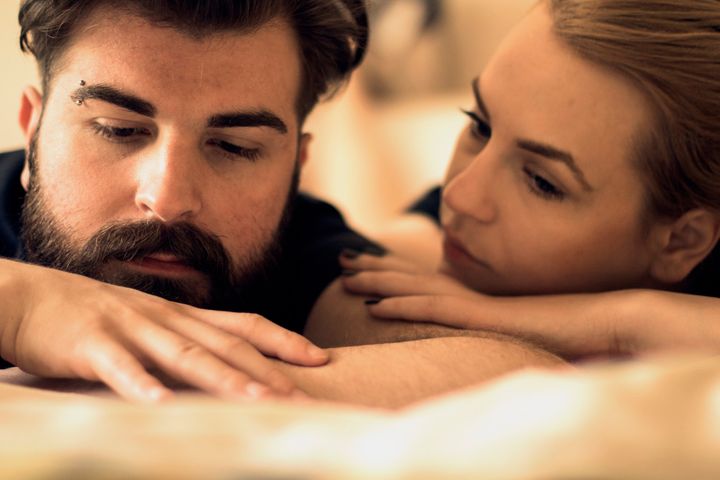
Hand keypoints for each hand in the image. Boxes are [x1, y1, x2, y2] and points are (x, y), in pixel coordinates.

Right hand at [0, 260, 327, 401]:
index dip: (283, 340)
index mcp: (182, 316)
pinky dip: (143, 387)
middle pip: (225, 346)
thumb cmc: (96, 317)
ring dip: (223, 380)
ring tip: (258, 402)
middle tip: (303, 398)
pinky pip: (121, 369)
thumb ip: (185, 342)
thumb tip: (227, 366)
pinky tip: (163, 407)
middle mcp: (165, 319)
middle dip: (267, 373)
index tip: (319, 358)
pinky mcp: (92, 346)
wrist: (31, 297)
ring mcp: (130, 330)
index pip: (244, 324)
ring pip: (185, 356)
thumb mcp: (149, 324)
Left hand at [339, 253, 719, 358]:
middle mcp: (470, 295)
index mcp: (473, 297)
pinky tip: (377, 307)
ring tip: (346, 277)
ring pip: (417, 289)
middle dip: (375, 268)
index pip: (423, 281)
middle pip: (413, 278)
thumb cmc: (564, 328)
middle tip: (342, 260)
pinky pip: (437, 310)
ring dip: (379, 283)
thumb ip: (495, 325)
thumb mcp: (518, 326)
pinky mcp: (484, 316)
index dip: (391, 272)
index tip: (362, 266)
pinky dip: (405, 306)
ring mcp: (475, 303)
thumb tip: (480, 334)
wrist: (601, 321)